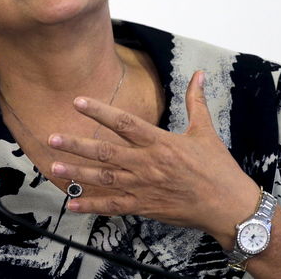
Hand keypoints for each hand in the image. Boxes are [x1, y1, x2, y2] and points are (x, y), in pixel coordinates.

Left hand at [47, 71, 258, 244]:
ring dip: (77, 173)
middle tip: (52, 138)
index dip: (100, 111)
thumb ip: (196, 101)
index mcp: (160, 142)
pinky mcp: (145, 206)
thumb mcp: (206, 130)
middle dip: (77, 144)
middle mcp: (148, 163)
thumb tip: (198, 74)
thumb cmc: (218, 168)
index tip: (78, 102)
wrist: (228, 205)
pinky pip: (113, 206)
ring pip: (104, 179)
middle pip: (106, 152)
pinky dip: (92, 205)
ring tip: (54, 166)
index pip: (124, 122)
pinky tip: (72, 203)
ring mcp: (144, 187)